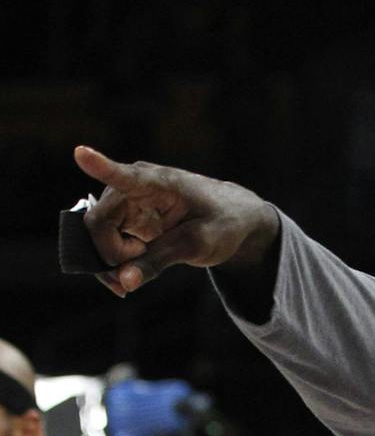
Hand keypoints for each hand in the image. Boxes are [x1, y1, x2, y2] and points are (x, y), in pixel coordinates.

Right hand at [73, 146, 277, 296]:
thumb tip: (123, 282)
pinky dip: (113, 264)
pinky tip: (128, 277)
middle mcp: (131, 187)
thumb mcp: (196, 246)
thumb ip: (158, 261)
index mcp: (156, 182)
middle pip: (98, 222)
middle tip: (132, 277)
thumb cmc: (220, 222)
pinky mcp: (125, 219)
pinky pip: (105, 242)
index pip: (124, 175)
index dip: (101, 167)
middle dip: (108, 255)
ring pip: (97, 235)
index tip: (82, 153)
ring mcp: (125, 203)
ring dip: (108, 263)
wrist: (232, 217)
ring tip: (131, 280)